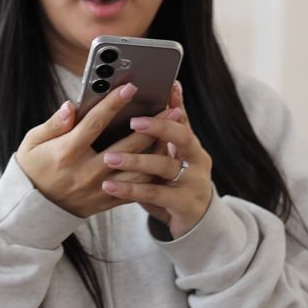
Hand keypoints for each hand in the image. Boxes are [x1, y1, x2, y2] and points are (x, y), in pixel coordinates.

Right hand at [15, 84, 158, 218]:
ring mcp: (100, 188)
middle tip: (171, 109)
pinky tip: (164, 156)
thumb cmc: (33, 169)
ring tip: (175, 133)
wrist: (34, 210)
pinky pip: (136, 187)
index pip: (95, 123)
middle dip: (152, 125)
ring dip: (158, 149)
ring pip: (138, 170)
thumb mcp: (33, 143)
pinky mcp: (108, 200)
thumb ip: (53, 124)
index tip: (131, 87)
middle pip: (127, 145)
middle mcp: (87, 171)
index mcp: (67, 152)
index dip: (114, 103)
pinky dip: (152, 171)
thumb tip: (71, 106)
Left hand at [98, 82, 213, 238]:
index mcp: (191, 145)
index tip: (166, 86)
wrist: (197, 221)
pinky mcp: (184, 203)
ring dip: (136, 160)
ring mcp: (194, 181)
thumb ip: (163, 133)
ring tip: (110, 157)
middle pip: (182, 137)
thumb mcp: (172, 158)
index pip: (183, 118)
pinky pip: (155, 193)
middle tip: (134, 121)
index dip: (175, 102)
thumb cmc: (176, 183)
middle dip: (159, 127)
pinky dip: (131, 189)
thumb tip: (159, 97)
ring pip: (165, 166)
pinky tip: (110, 185)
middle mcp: (197, 160)